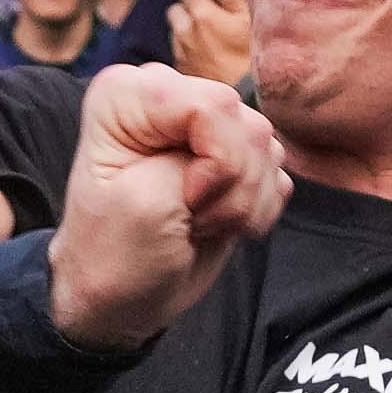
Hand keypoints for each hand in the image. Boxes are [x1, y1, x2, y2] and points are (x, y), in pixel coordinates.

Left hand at [50, 64, 289, 352]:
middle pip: (246, 126)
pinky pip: (277, 172)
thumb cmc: (114, 254)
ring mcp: (203, 125)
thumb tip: (258, 141)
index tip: (182, 199)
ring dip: (244, 202)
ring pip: (268, 148)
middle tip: (188, 217)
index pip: (212, 106)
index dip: (214, 163)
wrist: (122, 298)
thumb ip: (205, 157)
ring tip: (196, 223)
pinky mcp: (234, 155)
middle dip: (231, 186)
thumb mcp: (145, 203)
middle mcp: (166, 96)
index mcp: (128, 94)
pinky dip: (257, 210)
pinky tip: (218, 224)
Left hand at [165, 0, 253, 86]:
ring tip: (209, 38)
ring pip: (176, 31)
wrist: (247, 96)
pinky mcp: (181, 69)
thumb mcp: (247, 17)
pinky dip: (188, 49)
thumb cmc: (251, 54)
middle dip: (187, 9)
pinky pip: (179, 51)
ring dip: (187, 30)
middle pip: (176, 9)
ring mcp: (180, 52)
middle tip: (208, 15)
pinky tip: (206, 55)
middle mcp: (184, 31)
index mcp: (201, 13)